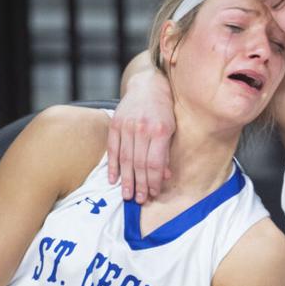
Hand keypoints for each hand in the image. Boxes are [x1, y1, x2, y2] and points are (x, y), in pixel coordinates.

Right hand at [108, 67, 174, 202]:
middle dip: (140, 184)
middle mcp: (141, 129)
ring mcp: (126, 126)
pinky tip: (113, 179)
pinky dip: (112, 165)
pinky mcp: (115, 124)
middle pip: (139, 163)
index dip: (154, 180)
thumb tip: (165, 176)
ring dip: (126, 180)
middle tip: (139, 200)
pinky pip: (112, 149)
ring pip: (125, 159)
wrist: (148, 85)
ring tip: (127, 195)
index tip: (153, 193)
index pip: (155, 163)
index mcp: (159, 131)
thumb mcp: (171, 129)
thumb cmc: (164, 109)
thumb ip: (166, 152)